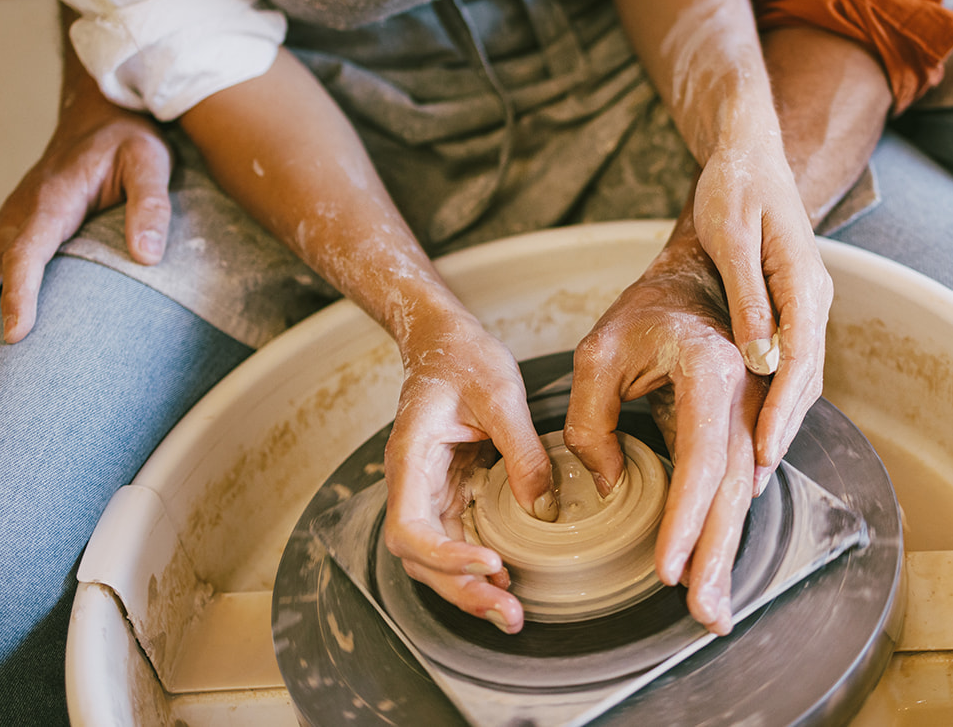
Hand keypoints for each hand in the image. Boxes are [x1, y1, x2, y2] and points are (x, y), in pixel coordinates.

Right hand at [0, 87, 170, 387]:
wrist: (100, 116)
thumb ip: (151, 205)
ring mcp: (10, 226)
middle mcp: (18, 217)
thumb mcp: (150, 163)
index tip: (13, 336)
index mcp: (50, 201)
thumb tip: (148, 256)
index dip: (18, 294)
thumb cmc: (128, 141)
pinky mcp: (13, 234)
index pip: (25, 253)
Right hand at [381, 314, 554, 633]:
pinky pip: (458, 538)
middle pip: (421, 557)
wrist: (445, 340)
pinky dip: (477, 566)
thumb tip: (543, 508)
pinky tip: (507, 581)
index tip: (489, 563)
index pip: (410, 528)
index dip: (445, 558)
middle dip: (461, 590)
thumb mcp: (501, 395)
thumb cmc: (462, 357)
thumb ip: (522, 452)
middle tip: (507, 612)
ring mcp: (428, 492)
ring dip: (468, 588)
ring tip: (510, 612)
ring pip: (437, 557)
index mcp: (411, 459)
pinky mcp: (449, 492)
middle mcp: (412, 483)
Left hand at [565, 230, 769, 634]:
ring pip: (744, 495)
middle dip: (717, 556)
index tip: (667, 567)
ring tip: (712, 610)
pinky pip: (740, 484)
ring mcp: (756, 412)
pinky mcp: (750, 426)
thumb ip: (590, 420)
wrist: (700, 276)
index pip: (702, 456)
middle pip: (735, 490)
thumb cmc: (647, 312)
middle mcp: (747, 395)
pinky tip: (713, 565)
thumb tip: (607, 484)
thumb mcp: (597, 354)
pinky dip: (726, 528)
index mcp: (711, 370)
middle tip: (704, 614)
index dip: (686, 517)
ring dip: (725, 553)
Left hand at [691, 143, 832, 488]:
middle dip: (782, 429)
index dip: (781, 410)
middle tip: (753, 480)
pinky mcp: (792, 304)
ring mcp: (806, 302)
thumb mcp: (731, 237)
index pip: (799, 359)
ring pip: (801, 373)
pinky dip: (776, 395)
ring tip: (752, 467)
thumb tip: (761, 359)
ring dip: (780, 419)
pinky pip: (791, 360)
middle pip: (805, 377)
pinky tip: (753, 422)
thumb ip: (747, 298)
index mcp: (802, 280)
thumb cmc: (732, 189)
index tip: (761, 451)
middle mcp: (813, 297)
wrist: (748, 154)